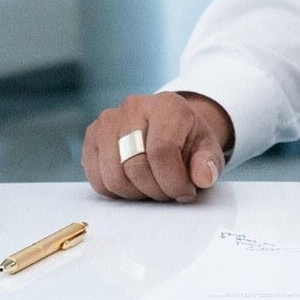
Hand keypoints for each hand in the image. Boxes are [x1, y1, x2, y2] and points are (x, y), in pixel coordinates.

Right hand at [82, 92, 234, 203]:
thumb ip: (208, 163)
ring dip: (135, 194)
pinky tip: (133, 184)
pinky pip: (97, 179)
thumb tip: (203, 178)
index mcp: (167, 106)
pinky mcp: (91, 136)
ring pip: (113, 176)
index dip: (173, 182)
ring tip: (152, 188)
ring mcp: (108, 120)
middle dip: (156, 191)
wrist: (166, 126)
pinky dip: (116, 192)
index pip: (161, 151)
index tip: (185, 193)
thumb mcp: (207, 149)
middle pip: (135, 167)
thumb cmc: (187, 141)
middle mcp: (133, 106)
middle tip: (168, 194)